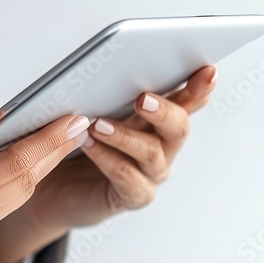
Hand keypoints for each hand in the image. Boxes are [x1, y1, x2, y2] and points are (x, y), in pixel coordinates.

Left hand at [0, 65, 217, 262]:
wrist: (56, 186)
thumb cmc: (76, 142)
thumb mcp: (91, 111)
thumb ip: (103, 93)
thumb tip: (103, 68)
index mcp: (157, 119)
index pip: (187, 101)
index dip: (199, 88)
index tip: (206, 71)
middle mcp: (162, 146)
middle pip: (178, 127)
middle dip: (164, 111)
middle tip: (143, 99)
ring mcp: (150, 173)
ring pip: (152, 152)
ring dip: (125, 135)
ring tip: (97, 124)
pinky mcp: (133, 195)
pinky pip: (126, 176)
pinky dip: (106, 157)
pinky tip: (87, 144)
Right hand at [0, 107, 90, 262]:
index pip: (14, 165)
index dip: (48, 140)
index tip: (73, 117)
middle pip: (24, 184)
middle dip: (54, 152)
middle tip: (82, 121)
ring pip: (16, 196)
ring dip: (41, 167)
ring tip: (63, 138)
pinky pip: (0, 204)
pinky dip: (20, 181)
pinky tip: (26, 161)